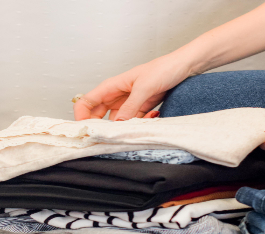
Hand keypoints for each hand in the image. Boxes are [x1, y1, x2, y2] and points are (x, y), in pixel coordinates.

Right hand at [73, 54, 195, 120]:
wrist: (183, 67)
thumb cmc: (163, 69)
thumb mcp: (144, 88)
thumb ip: (130, 107)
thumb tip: (117, 124)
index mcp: (112, 86)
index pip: (86, 102)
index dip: (81, 116)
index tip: (87, 130)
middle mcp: (117, 95)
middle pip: (98, 115)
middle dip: (102, 127)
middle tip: (110, 136)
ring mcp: (129, 103)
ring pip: (117, 121)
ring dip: (125, 126)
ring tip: (138, 124)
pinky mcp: (141, 109)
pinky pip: (133, 121)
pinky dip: (140, 123)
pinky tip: (153, 115)